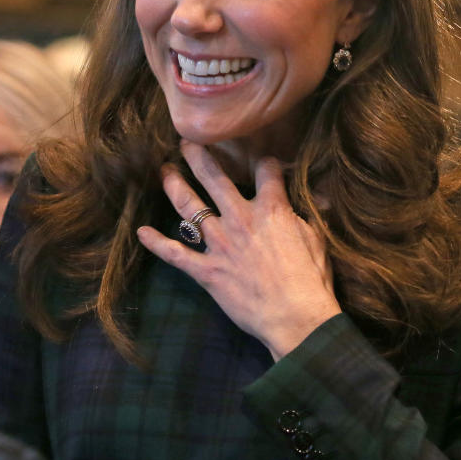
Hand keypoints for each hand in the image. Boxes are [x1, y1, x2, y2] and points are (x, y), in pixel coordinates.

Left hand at [136, 141, 341, 360]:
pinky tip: (141, 232)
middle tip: (186, 142)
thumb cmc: (310, 280)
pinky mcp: (207, 271)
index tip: (263, 163)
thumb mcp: (316, 239)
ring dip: (175, 185)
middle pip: (214, 177)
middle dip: (198, 156)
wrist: (295, 317)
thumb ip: (308, 215)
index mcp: (271, 209)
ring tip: (165, 171)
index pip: (265, 170)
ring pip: (190, 207)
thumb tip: (319, 198)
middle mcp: (240, 218)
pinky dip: (157, 243)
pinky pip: (175, 254)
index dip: (265, 163)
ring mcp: (219, 244)